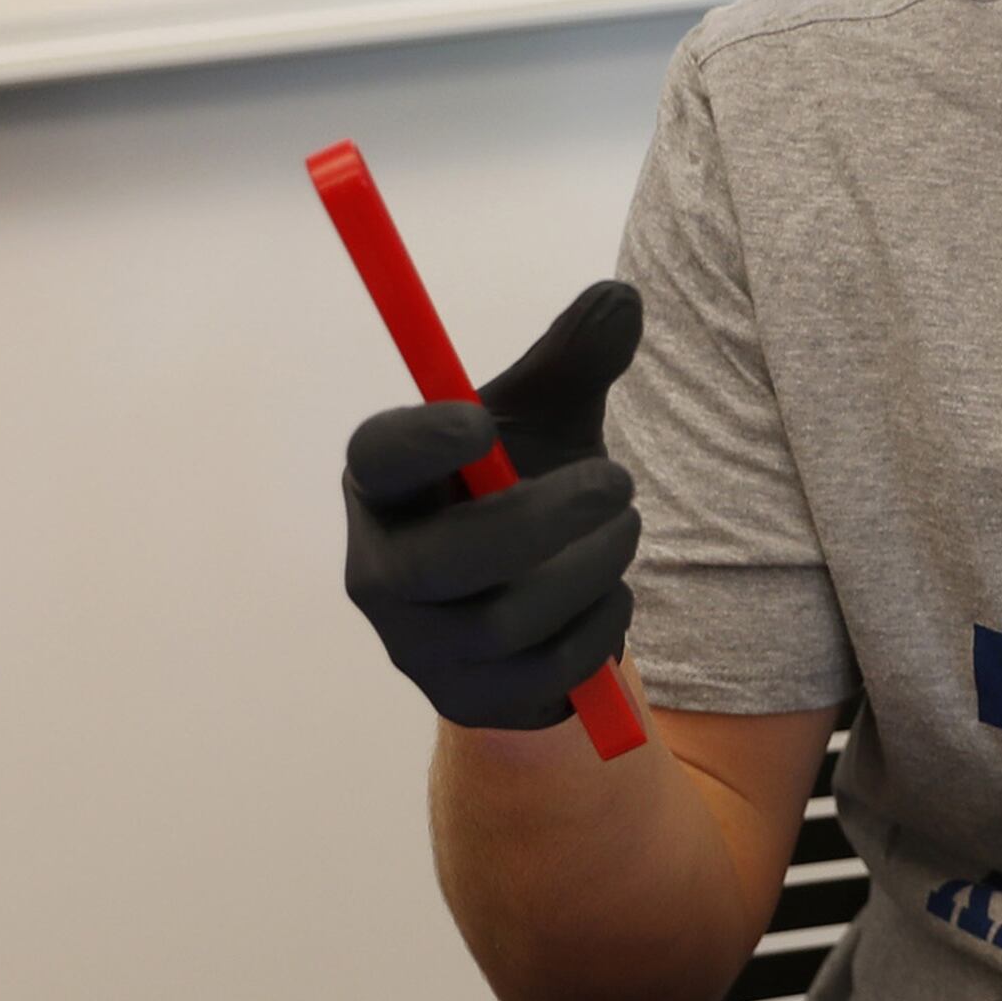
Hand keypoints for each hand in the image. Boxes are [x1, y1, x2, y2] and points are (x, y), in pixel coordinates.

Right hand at [340, 280, 643, 730]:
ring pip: (504, 621)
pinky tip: (611, 593)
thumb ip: (575, 363)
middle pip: (443, 561)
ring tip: (624, 527)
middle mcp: (381, 570)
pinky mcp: (469, 702)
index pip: (377, 460)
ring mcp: (419, 647)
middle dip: (542, 520)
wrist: (542, 605)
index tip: (482, 423)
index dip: (420, 443)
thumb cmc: (527, 491)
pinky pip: (542, 673)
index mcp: (384, 484)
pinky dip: (597, 626)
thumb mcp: (550, 423)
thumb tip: (621, 298)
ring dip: (587, 568)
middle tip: (618, 482)